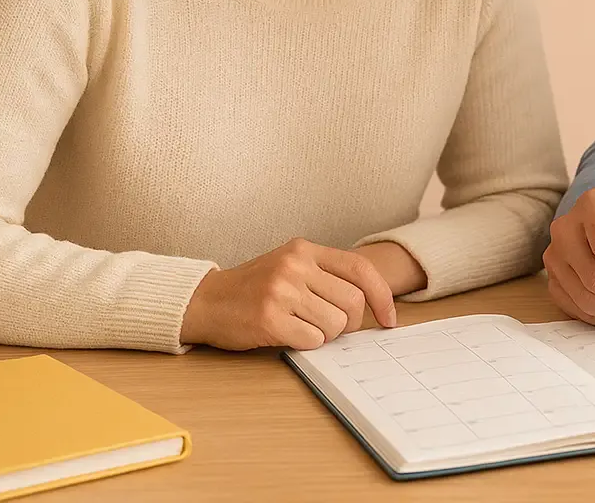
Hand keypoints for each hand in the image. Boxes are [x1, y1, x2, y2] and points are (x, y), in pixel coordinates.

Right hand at [180, 238, 401, 350]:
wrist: (205, 301)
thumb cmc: (253, 288)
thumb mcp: (290, 266)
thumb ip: (326, 276)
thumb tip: (371, 305)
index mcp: (305, 249)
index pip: (361, 270)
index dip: (382, 297)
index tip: (389, 319)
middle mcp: (295, 265)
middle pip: (353, 303)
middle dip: (349, 324)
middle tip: (330, 328)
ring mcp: (282, 290)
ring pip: (335, 325)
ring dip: (324, 335)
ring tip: (301, 327)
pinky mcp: (269, 318)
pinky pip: (312, 341)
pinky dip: (306, 344)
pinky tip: (287, 335)